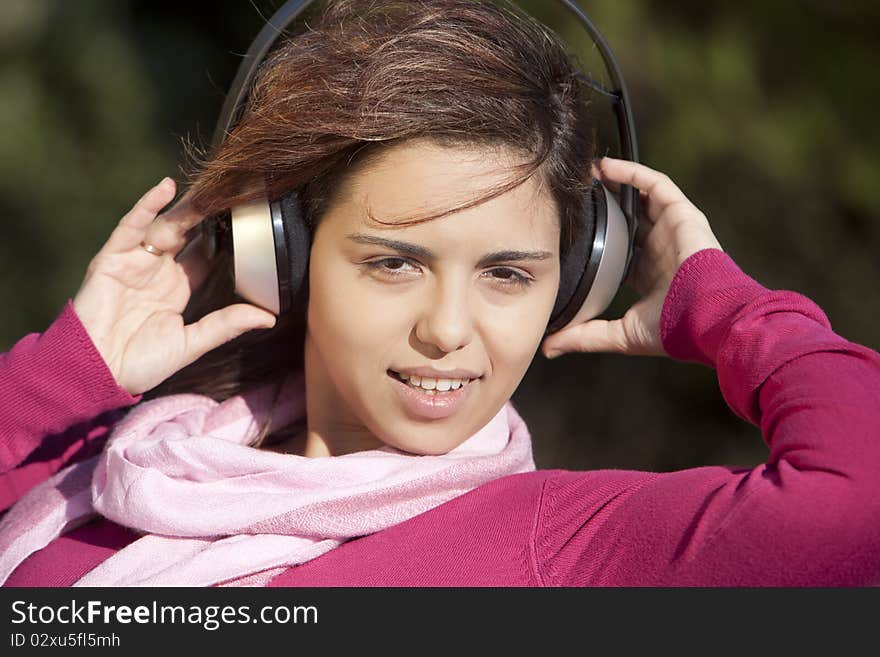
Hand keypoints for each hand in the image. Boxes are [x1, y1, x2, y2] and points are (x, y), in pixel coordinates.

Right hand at [72, 177, 276, 394]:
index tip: (248, 221)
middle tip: (232, 195)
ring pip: (164, 227)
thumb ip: (226, 325)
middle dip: (207, 217)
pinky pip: (131, 227)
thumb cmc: (140, 363)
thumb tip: (268, 317)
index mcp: (177, 289)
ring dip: (185, 208)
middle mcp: (157, 271)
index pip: (204, 256)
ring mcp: (135, 262)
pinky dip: (146, 206)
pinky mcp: (112, 259)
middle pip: (186, 235)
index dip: (223, 239)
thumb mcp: (191, 342)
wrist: (97, 371)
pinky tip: (166, 188)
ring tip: (209, 189)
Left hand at [541, 158, 723, 357]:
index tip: (565, 228)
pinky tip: (605, 168)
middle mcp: (657, 248)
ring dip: (613, 182)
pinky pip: (655, 185)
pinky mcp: (682, 214)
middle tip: (571, 194)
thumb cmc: (672, 329)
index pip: (616, 249)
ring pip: (639, 197)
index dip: (592, 237)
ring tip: (585, 173)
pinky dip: (631, 173)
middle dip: (600, 205)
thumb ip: (584, 336)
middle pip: (626, 218)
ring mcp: (670, 229)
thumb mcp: (619, 335)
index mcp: (646, 273)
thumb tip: (547, 348)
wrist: (707, 319)